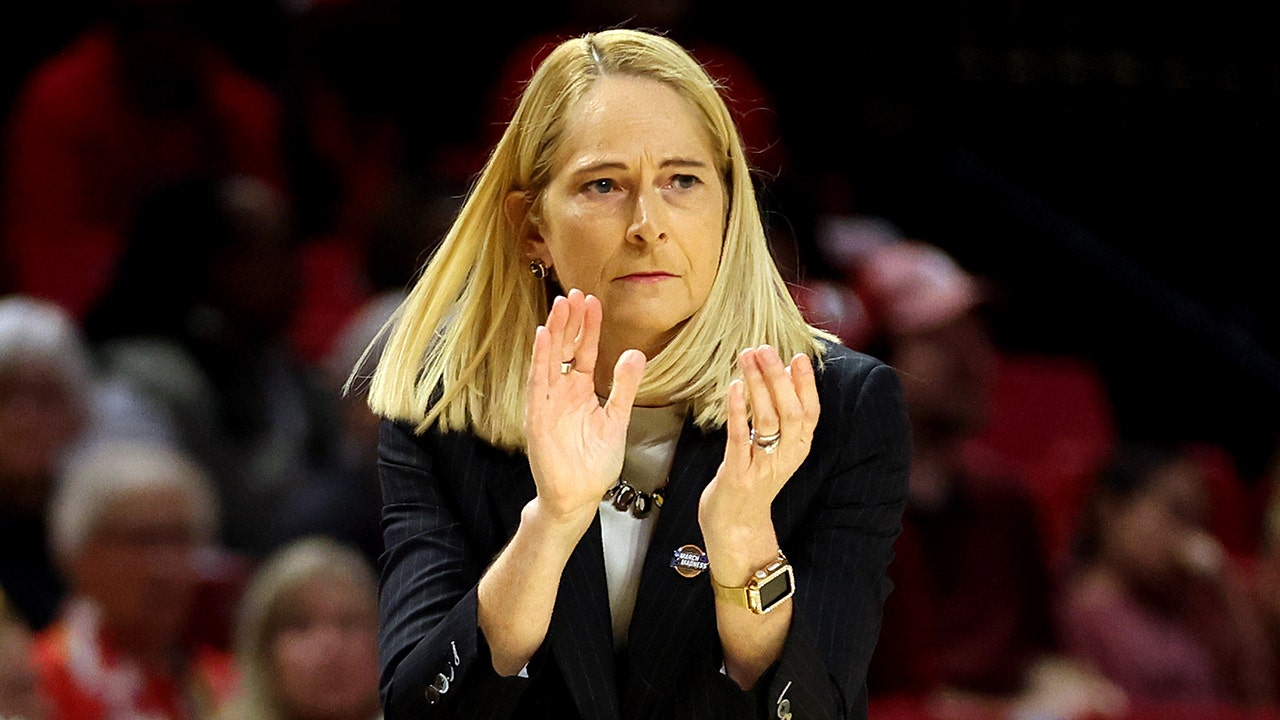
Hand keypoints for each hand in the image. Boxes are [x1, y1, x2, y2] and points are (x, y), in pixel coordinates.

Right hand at [524, 289, 646, 533]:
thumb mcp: (617, 419)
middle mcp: (562, 392)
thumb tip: (636, 353)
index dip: (589, 327)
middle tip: (575, 293)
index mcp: (581, 391)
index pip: (585, 351)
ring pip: (550, 359)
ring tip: (560, 305)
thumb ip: (625, 387)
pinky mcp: (537, 415)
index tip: (593, 301)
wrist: (578, 496)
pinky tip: (543, 336)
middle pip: (565, 349)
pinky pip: (538, 383)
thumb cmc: (594, 463)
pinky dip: (539, 359)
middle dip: (570, 322)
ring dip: (554, 332)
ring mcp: (548, 402)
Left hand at [699, 345, 819, 581]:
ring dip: (758, 386)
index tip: (799, 356)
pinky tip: (734, 387)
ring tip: (748, 357)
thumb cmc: (752, 481)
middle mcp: (785, 458)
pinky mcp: (738, 476)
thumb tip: (784, 375)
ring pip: (767, 421)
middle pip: (791, 413)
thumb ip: (782, 417)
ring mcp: (762, 468)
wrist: (736, 529)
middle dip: (779, 378)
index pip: (811, 413)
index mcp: (798, 449)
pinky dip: (738, 411)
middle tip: (766, 348)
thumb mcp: (774, 449)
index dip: (807, 384)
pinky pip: (740, 438)